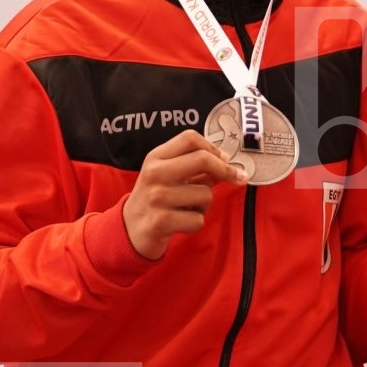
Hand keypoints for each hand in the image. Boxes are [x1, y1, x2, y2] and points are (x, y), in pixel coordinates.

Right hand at [123, 131, 246, 260]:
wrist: (130, 229)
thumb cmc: (157, 198)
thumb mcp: (169, 176)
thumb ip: (196, 168)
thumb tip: (229, 165)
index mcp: (156, 157)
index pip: (190, 138)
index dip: (214, 148)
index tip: (226, 160)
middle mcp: (154, 173)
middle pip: (202, 159)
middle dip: (225, 170)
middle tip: (236, 178)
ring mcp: (156, 197)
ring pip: (205, 194)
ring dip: (204, 204)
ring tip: (187, 207)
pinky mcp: (160, 221)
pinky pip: (198, 219)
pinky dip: (195, 223)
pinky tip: (181, 222)